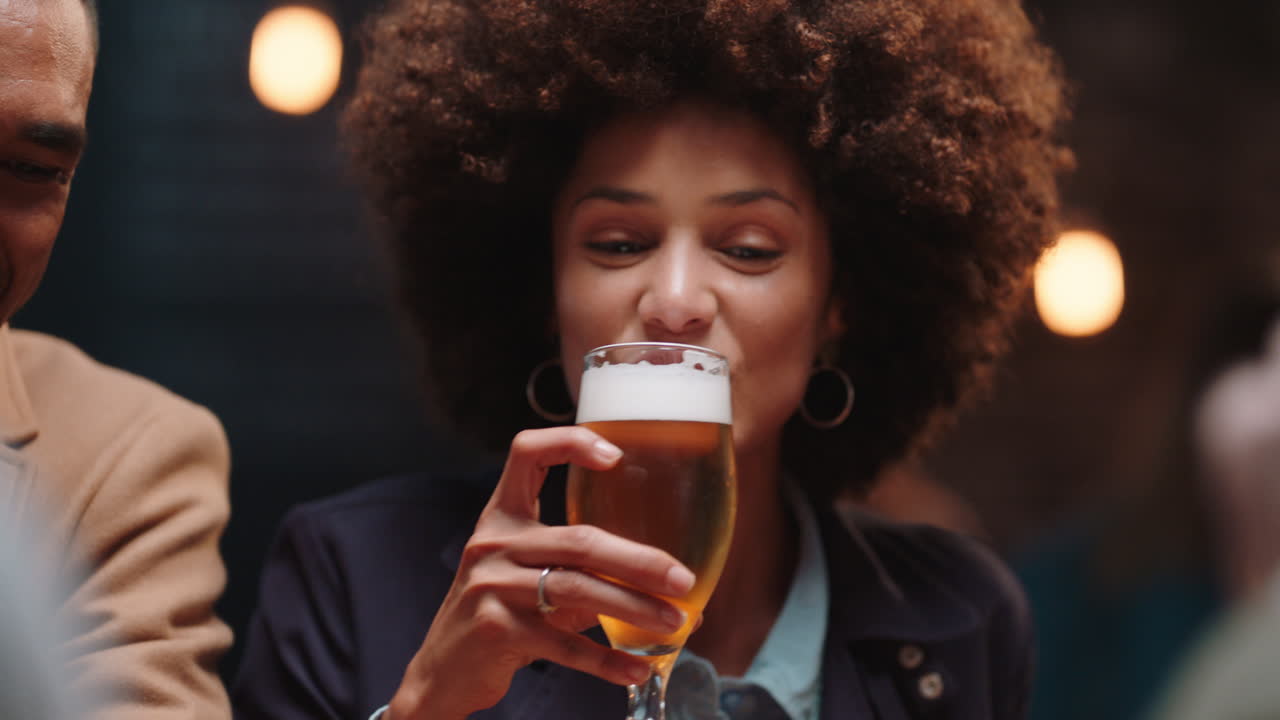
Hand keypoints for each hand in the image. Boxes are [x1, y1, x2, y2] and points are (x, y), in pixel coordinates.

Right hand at [387, 427, 695, 719]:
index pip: (527, 453)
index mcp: (501, 516)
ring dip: (633, 608)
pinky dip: (606, 659)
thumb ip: (587, 571)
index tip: (616, 457)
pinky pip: (564, 644)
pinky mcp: (496, 631)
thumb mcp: (530, 578)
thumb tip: (670, 590)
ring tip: (674, 623)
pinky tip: (638, 667)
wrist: (444, 670)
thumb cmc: (501, 613)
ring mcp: (491, 587)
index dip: (569, 443)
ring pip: (578, 590)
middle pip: (579, 540)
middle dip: (639, 560)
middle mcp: (493, 543)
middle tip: (682, 579)